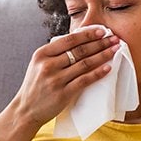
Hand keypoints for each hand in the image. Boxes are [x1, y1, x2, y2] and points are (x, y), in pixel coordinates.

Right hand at [0, 28, 119, 140]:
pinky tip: (107, 68)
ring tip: (114, 50)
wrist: (26, 109)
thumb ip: (54, 53)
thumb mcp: (38, 64)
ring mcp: (55, 80)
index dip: (87, 34)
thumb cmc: (36, 86)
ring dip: (102, 55)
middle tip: (114, 39)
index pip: (69, 40)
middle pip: (79, 50)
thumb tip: (80, 40)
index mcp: (42, 54)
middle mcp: (48, 65)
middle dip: (99, 43)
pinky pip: (84, 80)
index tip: (102, 31)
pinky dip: (97, 73)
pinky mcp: (63, 94)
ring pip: (84, 64)